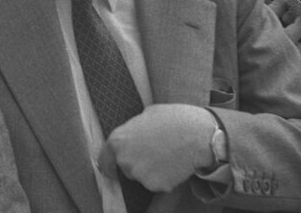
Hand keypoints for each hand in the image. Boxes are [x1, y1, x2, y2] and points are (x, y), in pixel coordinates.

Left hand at [97, 104, 215, 191]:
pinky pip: (157, 184)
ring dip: (151, 171)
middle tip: (155, 151)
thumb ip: (135, 128)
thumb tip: (136, 131)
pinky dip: (165, 179)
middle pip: (126, 168)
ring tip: (167, 155)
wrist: (196, 135)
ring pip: (142, 177)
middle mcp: (124, 160)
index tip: (114, 167)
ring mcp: (139, 175)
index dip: (110, 163)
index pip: (104, 160)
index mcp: (118, 140)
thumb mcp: (147, 114)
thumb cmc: (174, 119)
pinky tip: (174, 165)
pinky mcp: (154, 186)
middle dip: (137, 163)